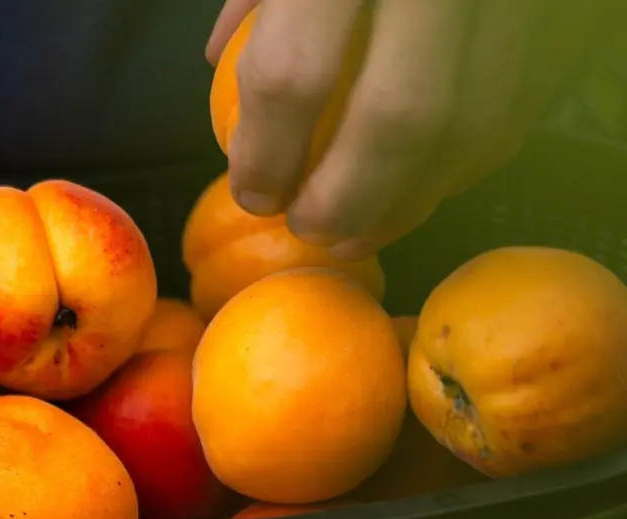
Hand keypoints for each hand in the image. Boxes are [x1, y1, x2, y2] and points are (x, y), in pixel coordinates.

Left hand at [207, 0, 609, 259]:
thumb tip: (220, 63)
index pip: (292, 75)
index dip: (265, 155)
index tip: (254, 193)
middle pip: (396, 120)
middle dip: (346, 198)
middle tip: (310, 230)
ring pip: (475, 124)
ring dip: (415, 198)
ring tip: (362, 230)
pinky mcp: (565, 15)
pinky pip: (521, 103)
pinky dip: (471, 157)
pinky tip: (428, 182)